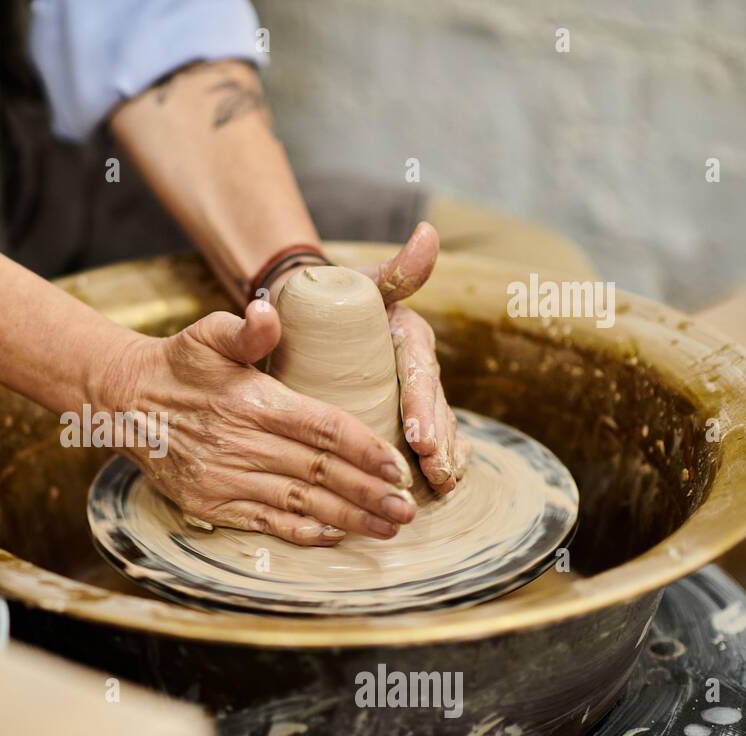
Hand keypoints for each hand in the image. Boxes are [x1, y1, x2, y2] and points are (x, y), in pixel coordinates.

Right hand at [96, 300, 417, 546]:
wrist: (125, 403)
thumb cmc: (179, 365)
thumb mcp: (207, 332)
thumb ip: (246, 327)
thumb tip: (268, 311)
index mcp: (252, 401)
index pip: (323, 428)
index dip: (365, 450)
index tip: (398, 467)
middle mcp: (241, 443)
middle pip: (320, 471)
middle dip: (369, 492)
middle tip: (408, 507)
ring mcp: (226, 478)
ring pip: (299, 501)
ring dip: (347, 517)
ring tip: (387, 527)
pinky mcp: (211, 503)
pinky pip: (265, 521)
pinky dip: (302, 531)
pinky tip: (335, 535)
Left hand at [267, 223, 465, 494]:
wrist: (303, 314)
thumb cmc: (328, 298)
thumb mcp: (358, 283)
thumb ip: (391, 267)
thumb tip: (428, 233)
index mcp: (409, 337)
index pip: (421, 373)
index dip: (423, 406)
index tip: (418, 435)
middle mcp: (415, 368)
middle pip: (433, 408)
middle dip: (437, 441)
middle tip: (431, 470)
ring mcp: (407, 395)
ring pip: (435, 429)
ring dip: (441, 459)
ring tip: (438, 487)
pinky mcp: (395, 416)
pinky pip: (421, 444)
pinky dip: (430, 466)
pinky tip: (432, 492)